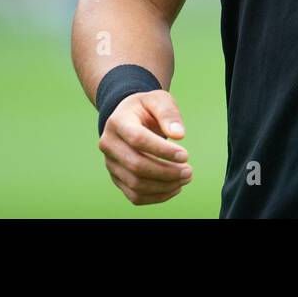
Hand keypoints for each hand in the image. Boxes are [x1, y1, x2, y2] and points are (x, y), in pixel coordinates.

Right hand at [97, 89, 191, 204]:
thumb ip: (168, 113)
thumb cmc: (146, 107)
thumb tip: (179, 135)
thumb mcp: (158, 99)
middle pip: (136, 165)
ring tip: (185, 178)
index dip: (163, 150)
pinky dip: (156, 196)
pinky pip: (134, 195)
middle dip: (166, 171)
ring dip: (164, 186)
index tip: (185, 155)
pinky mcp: (116, 177)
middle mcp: (108, 144)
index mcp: (118, 122)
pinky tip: (174, 188)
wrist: (129, 117)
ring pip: (135, 184)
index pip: (138, 139)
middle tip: (189, 171)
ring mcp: (110, 163)